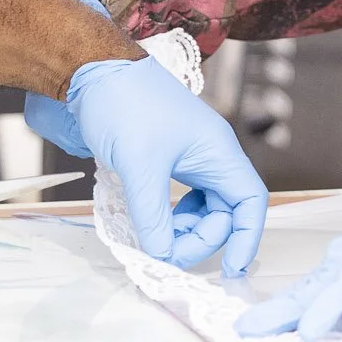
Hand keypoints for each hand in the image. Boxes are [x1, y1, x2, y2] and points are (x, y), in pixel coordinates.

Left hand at [44, 0, 267, 275]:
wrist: (92, 70)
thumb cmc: (124, 105)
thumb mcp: (139, 166)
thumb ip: (154, 216)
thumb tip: (163, 257)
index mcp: (217, 152)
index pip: (249, 202)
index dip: (247, 238)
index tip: (230, 271)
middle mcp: (209, 155)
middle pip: (224, 211)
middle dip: (201, 238)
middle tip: (165, 253)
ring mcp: (187, 156)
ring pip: (202, 208)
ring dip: (183, 230)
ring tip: (153, 237)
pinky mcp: (164, 158)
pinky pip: (179, 198)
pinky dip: (167, 217)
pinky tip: (146, 221)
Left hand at [234, 153, 341, 339]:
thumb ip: (327, 293)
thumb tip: (292, 320)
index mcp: (336, 272)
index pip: (300, 295)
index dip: (273, 313)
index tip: (242, 330)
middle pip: (316, 288)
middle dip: (285, 311)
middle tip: (254, 329)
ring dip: (328, 301)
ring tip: (308, 327)